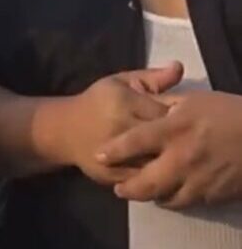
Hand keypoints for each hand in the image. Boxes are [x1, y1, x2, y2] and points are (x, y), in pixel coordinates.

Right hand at [59, 62, 182, 185]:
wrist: (64, 130)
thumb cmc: (96, 102)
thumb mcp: (120, 82)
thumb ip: (151, 78)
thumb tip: (179, 67)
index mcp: (123, 102)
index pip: (166, 112)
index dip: (180, 118)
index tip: (185, 121)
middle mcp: (119, 127)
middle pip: (164, 140)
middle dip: (177, 143)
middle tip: (185, 142)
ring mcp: (114, 154)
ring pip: (155, 164)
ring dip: (169, 164)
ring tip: (176, 159)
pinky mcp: (111, 174)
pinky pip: (143, 181)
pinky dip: (156, 179)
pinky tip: (161, 172)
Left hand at [96, 90, 241, 207]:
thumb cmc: (228, 112)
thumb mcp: (194, 100)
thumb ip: (165, 105)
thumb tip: (143, 104)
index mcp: (175, 129)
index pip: (136, 141)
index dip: (115, 150)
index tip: (99, 156)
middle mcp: (183, 157)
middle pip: (147, 181)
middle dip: (129, 188)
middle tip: (119, 189)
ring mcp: (199, 179)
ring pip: (167, 198)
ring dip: (152, 197)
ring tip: (142, 193)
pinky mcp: (214, 195)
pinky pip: (188, 202)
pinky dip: (175, 200)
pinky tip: (171, 194)